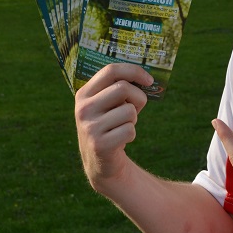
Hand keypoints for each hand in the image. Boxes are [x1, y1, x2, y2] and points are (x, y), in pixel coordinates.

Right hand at [74, 63, 152, 188]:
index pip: (110, 70)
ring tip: (121, 127)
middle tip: (136, 109)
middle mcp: (83, 108)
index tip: (149, 80)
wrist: (100, 162)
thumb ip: (121, 87)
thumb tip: (147, 78)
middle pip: (123, 88)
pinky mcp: (99, 144)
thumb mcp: (109, 104)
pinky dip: (131, 134)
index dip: (134, 71)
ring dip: (133, 119)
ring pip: (129, 110)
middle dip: (138, 98)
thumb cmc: (111, 125)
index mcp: (84, 94)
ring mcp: (89, 127)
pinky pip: (130, 130)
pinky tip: (120, 140)